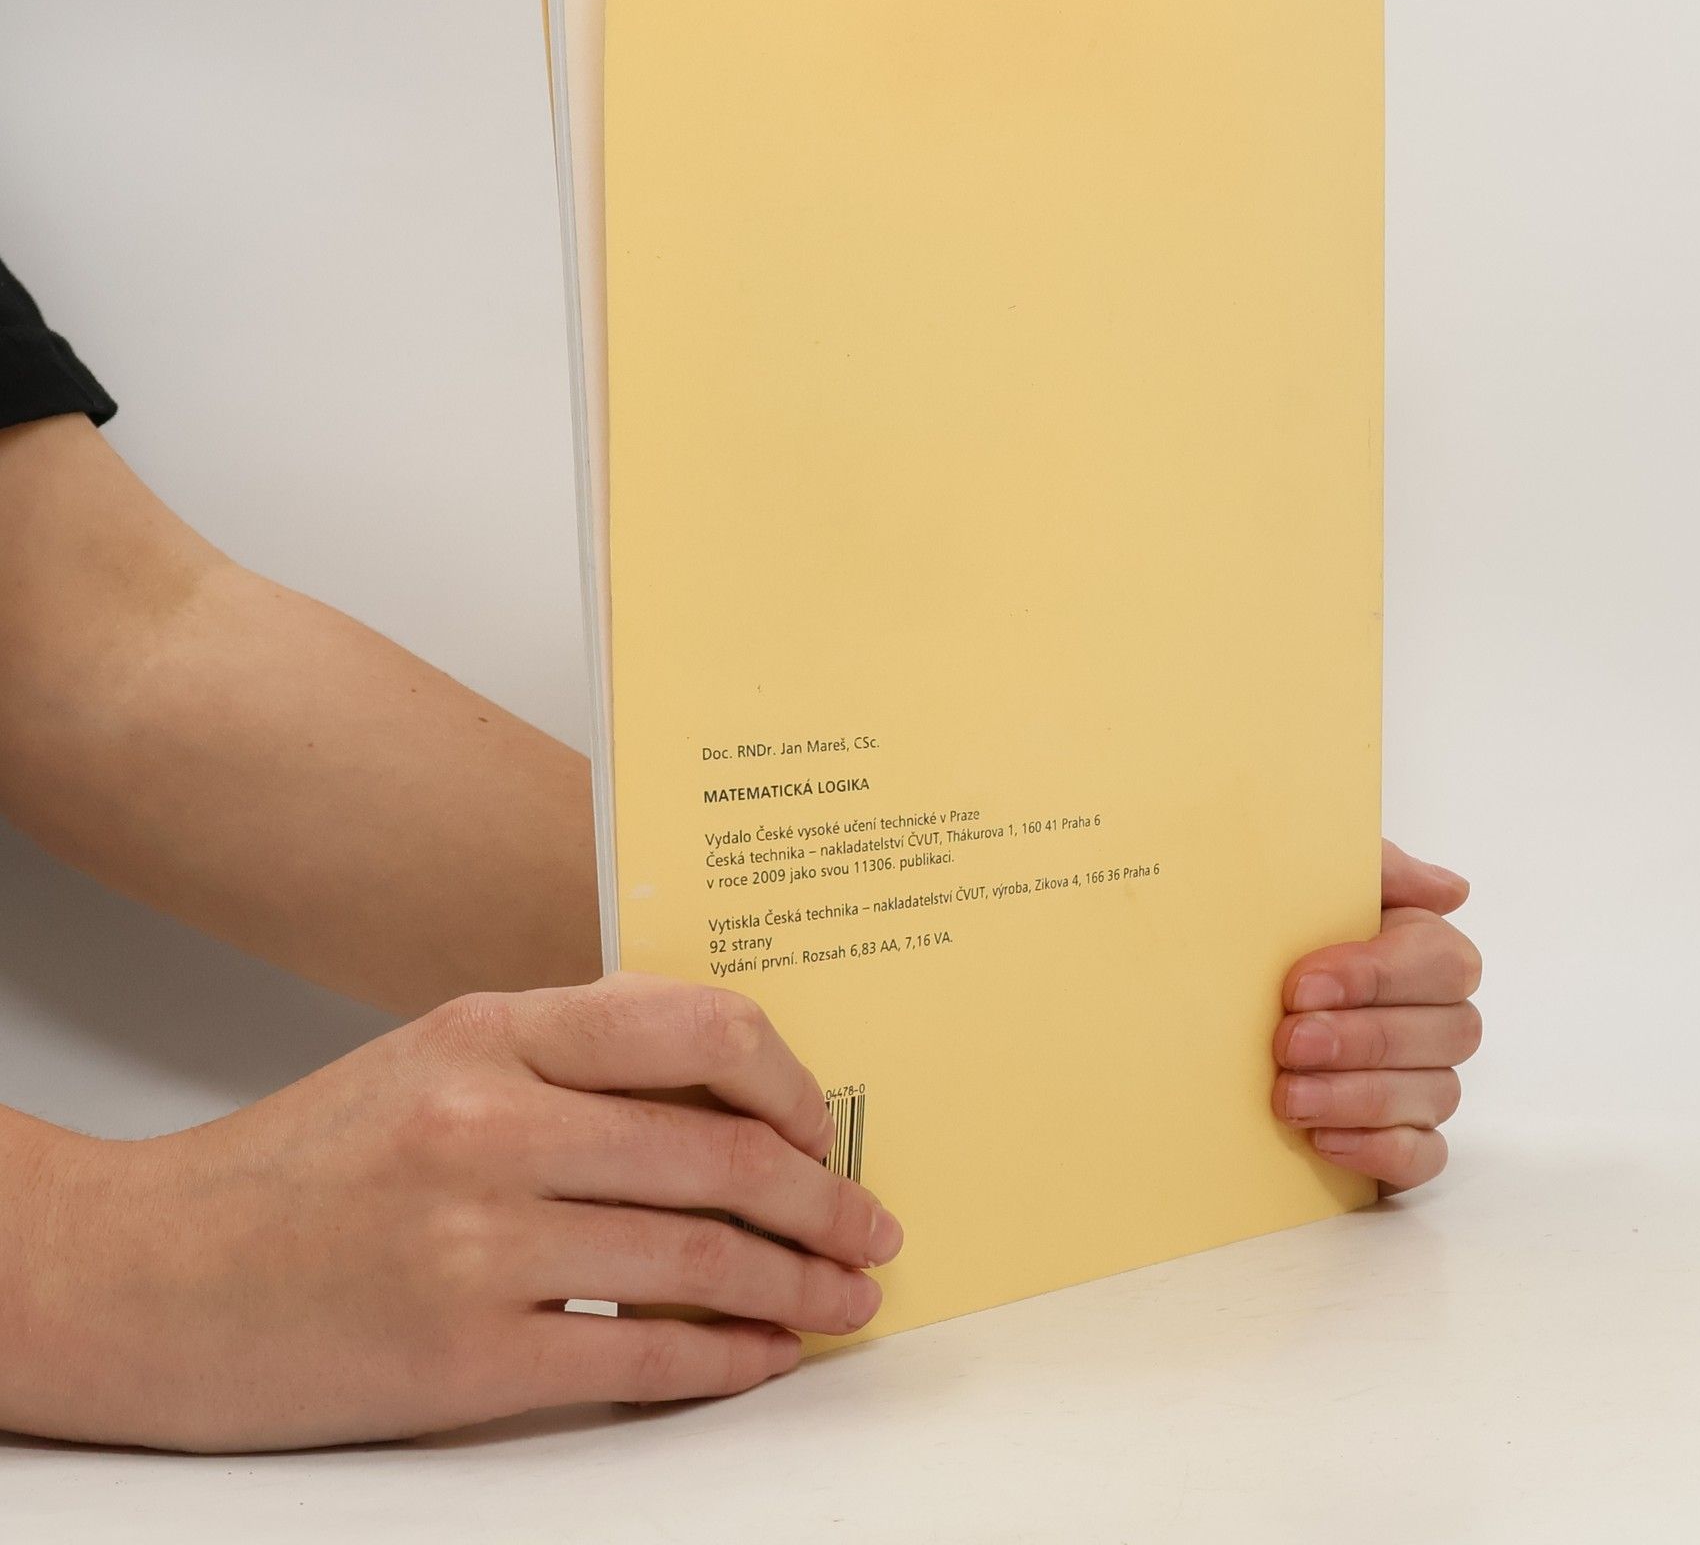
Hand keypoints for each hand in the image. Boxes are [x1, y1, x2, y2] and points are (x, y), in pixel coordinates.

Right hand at [3, 974, 902, 1451]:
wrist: (140, 1275)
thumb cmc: (301, 1165)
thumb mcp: (437, 1060)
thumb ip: (573, 1062)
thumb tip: (731, 1099)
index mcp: (492, 1030)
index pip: (694, 1025)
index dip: (790, 1080)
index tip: (826, 1122)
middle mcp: (491, 1121)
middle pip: (719, 1149)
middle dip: (823, 1196)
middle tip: (874, 1225)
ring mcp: (474, 1242)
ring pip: (697, 1253)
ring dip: (797, 1281)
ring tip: (847, 1296)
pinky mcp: (457, 1360)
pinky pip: (637, 1355)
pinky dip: (725, 1357)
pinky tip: (767, 1355)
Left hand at [1272, 839, 1480, 1191]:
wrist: (1226, 994)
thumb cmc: (1283, 931)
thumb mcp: (1313, 881)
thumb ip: (1378, 869)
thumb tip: (1452, 891)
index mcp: (1426, 948)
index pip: (1440, 961)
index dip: (1374, 976)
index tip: (1298, 986)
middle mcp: (1441, 1016)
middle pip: (1447, 1032)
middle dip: (1361, 1040)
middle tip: (1288, 1043)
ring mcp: (1429, 1082)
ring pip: (1434, 1094)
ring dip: (1357, 1097)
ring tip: (1288, 1096)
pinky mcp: (1408, 1140)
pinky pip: (1424, 1157)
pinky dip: (1378, 1150)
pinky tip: (1322, 1139)